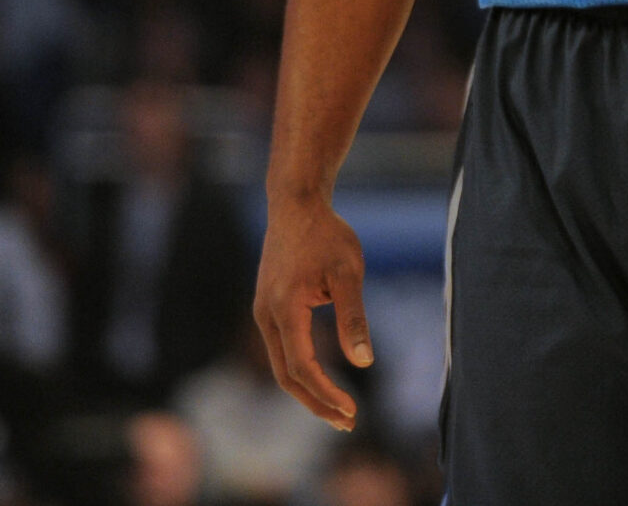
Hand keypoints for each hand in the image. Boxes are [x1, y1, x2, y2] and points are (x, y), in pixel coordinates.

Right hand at [253, 196, 371, 429]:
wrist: (296, 204)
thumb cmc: (326, 235)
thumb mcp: (349, 272)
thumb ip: (354, 318)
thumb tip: (364, 362)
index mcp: (283, 309)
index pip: (301, 367)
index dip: (326, 394)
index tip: (352, 412)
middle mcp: (265, 316)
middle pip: (285, 376)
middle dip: (315, 402)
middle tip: (347, 422)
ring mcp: (262, 312)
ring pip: (281, 364)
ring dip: (307, 389)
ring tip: (338, 408)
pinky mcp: (267, 307)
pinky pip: (281, 349)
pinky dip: (300, 369)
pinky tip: (322, 377)